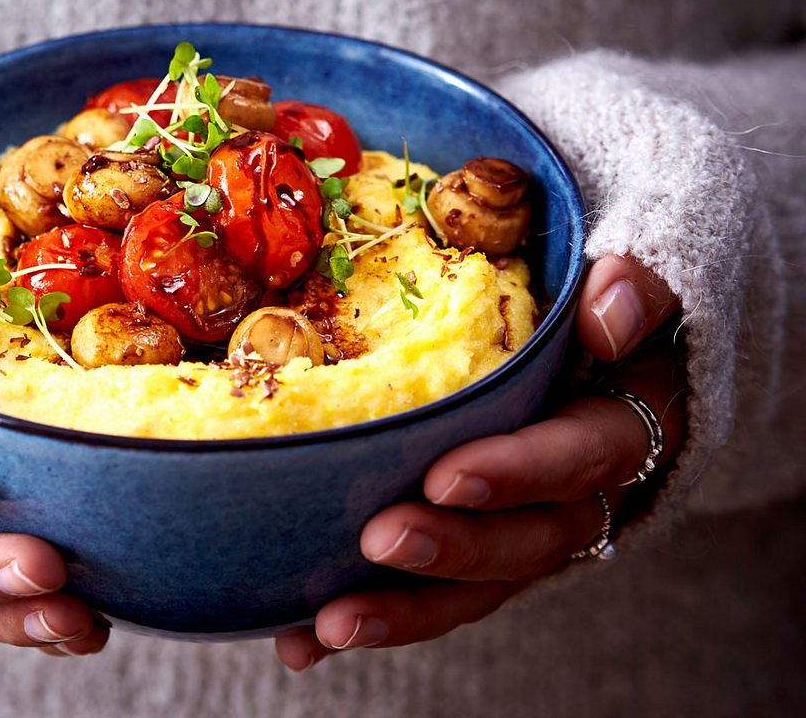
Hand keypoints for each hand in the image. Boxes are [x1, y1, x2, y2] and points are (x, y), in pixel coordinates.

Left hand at [276, 255, 684, 669]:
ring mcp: (519, 534)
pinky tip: (298, 638)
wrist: (595, 359)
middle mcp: (573, 500)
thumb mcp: (632, 295)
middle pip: (523, 543)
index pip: (576, 458)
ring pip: (472, 589)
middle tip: (380, 540)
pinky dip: (370, 616)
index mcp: (614, 432)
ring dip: (401, 611)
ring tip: (327, 625)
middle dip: (452, 550)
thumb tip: (607, 315)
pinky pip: (428, 593)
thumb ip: (634, 293)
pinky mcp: (472, 551)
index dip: (515, 473)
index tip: (446, 478)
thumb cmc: (596, 317)